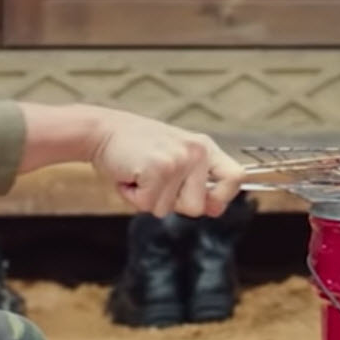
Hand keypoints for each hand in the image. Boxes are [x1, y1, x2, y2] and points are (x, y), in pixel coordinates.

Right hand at [86, 107, 244, 217]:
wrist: (103, 130)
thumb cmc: (136, 148)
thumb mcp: (174, 160)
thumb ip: (196, 183)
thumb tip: (216, 209)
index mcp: (204, 148)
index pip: (236, 178)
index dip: (224, 197)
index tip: (207, 201)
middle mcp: (197, 151)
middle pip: (196, 208)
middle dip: (170, 202)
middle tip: (154, 178)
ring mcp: (179, 159)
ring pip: (167, 209)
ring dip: (148, 199)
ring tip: (140, 173)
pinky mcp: (158, 169)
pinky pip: (147, 205)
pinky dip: (132, 197)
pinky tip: (130, 174)